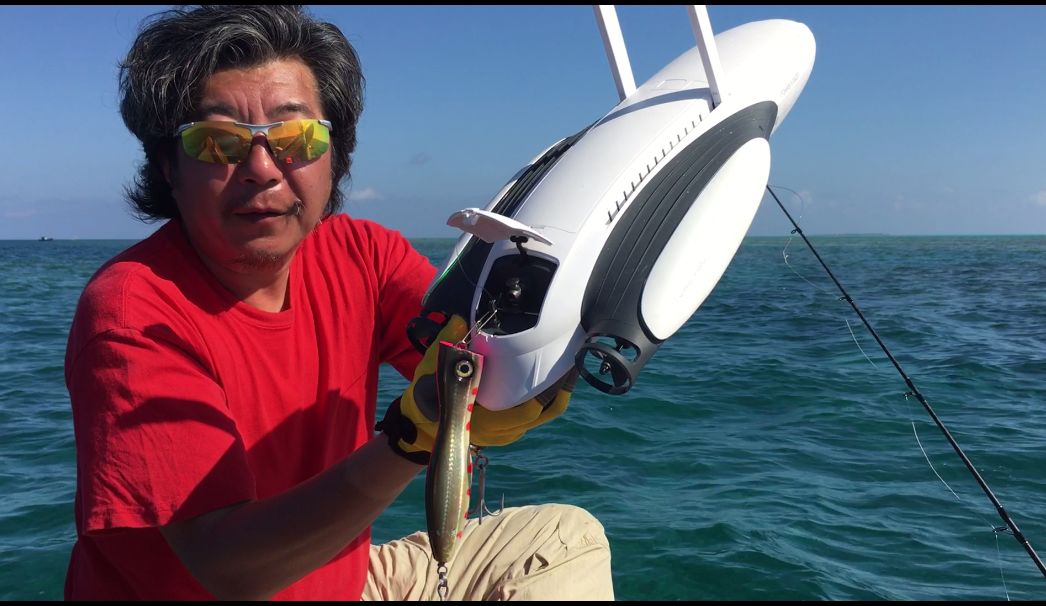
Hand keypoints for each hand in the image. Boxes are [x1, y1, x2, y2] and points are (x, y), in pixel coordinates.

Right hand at [376, 315, 574, 462]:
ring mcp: (509, 431)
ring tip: (570, 364)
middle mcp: (502, 429)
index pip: (528, 409)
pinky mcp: (512, 428)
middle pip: (546, 410)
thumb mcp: (431, 369)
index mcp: (484, 419)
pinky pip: (539, 415)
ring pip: (545, 414)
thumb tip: (460, 320)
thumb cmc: (428, 395)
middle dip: (561, 385)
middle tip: (572, 357)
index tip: (562, 365)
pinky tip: (556, 375)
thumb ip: (447, 345)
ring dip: (559, 391)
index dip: (548, 390)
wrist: (423, 424)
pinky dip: (550, 397)